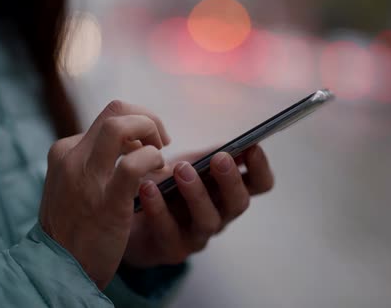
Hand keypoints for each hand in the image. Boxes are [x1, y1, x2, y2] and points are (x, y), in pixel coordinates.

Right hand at [39, 100, 169, 288]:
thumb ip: (94, 161)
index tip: (149, 143)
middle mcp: (72, 157)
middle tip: (162, 141)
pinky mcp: (105, 201)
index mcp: (65, 150)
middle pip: (116, 111)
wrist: (56, 269)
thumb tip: (131, 143)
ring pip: (120, 126)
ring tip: (161, 157)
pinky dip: (152, 160)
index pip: (109, 116)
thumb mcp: (73, 183)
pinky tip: (158, 172)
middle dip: (148, 119)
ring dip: (151, 134)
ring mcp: (86, 178)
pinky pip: (134, 164)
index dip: (138, 124)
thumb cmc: (73, 226)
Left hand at [122, 145, 273, 267]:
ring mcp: (198, 236)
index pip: (260, 184)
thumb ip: (210, 154)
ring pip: (207, 220)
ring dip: (197, 193)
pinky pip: (168, 231)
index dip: (261, 167)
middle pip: (239, 203)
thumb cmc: (167, 185)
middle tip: (219, 158)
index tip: (251, 146)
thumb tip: (233, 141)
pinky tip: (148, 187)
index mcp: (229, 192)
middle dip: (231, 180)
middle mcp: (220, 216)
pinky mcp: (172, 249)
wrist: (129, 218)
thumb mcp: (190, 164)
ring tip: (181, 169)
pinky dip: (158, 207)